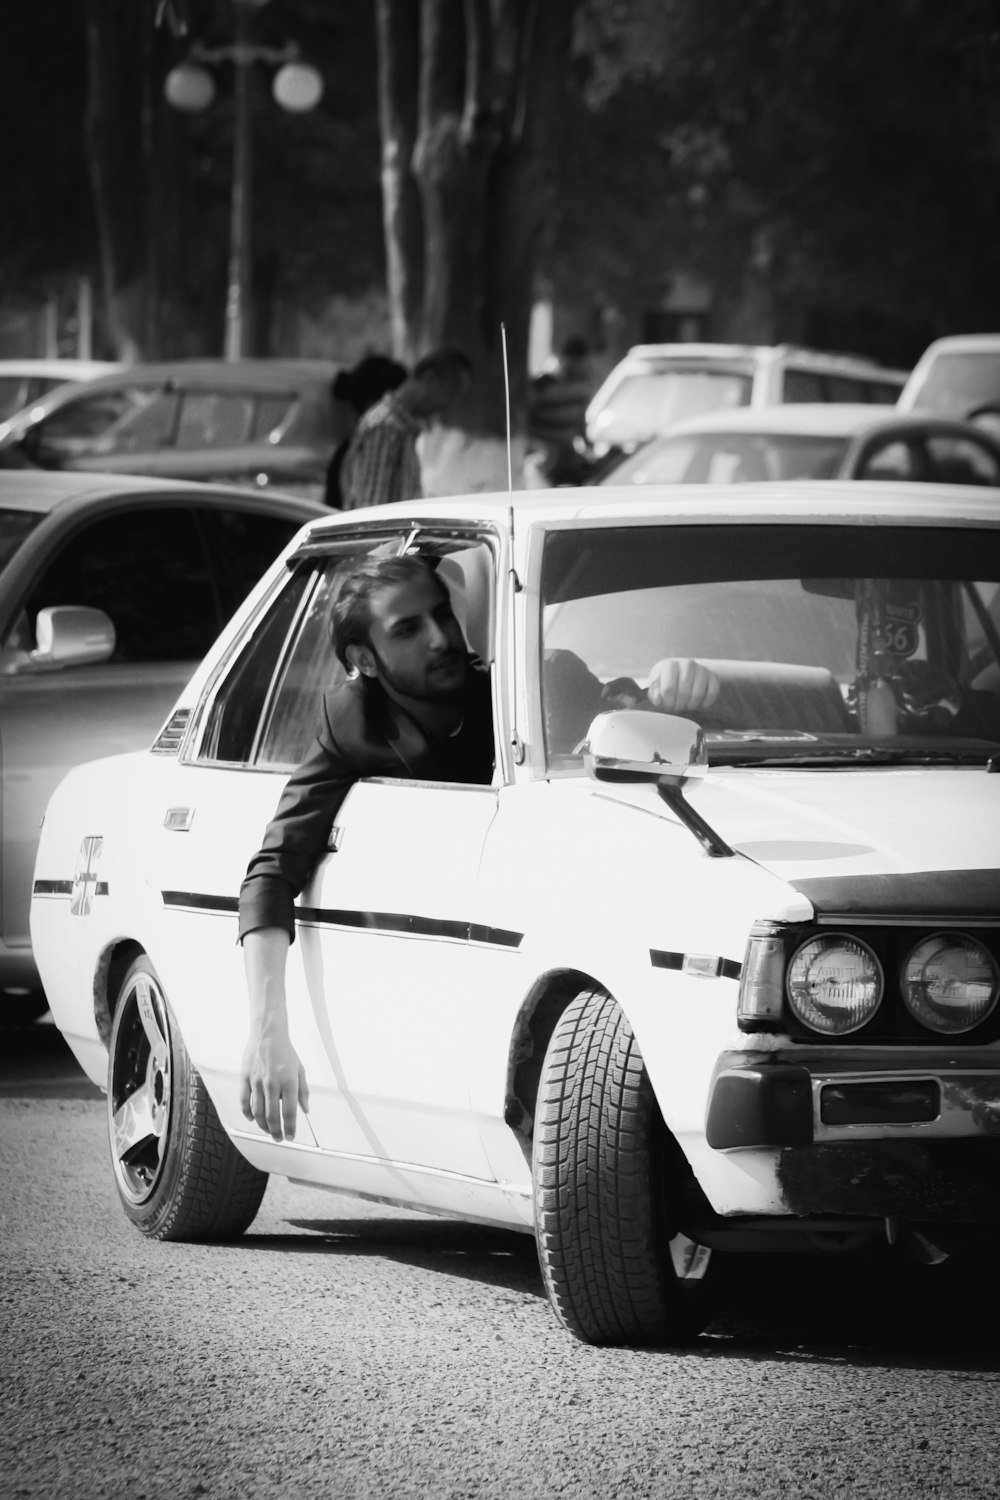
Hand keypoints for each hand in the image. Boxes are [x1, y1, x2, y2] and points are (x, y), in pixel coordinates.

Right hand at [239, 1028, 309, 1142]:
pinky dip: (247, 1113)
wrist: (267, 1035)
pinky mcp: (245, 1079)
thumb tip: (305, 1110)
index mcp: (288, 1082)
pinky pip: (244, 1101)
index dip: (290, 1127)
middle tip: (278, 1138)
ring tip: (268, 1131)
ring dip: (263, 1125)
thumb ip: (303, 1091)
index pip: (289, 1112)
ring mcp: (257, 1082)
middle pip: (272, 1116)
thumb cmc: (286, 1052)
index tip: (291, 1137)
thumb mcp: (300, 1070)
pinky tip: (252, 1119)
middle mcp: (272, 1083)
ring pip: (257, 1111)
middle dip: (276, 1131)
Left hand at [646, 658, 720, 713]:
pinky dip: (705, 703)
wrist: (681, 673)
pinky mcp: (713, 676)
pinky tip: (698, 704)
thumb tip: (658, 699)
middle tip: (677, 707)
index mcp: (670, 665)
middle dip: (679, 705)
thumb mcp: (656, 687)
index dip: (668, 702)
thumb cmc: (666, 682)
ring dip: (691, 705)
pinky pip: (712, 694)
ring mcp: (702, 669)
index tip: (667, 705)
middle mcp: (687, 664)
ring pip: (698, 695)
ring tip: (686, 705)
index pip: (669, 689)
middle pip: (684, 693)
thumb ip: (654, 693)